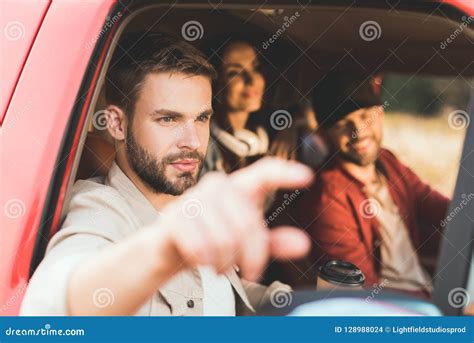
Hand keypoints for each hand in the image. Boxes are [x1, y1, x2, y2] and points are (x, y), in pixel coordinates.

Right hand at [159, 157, 313, 280]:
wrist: (170, 246)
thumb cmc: (212, 237)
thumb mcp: (247, 242)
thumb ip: (275, 242)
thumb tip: (303, 244)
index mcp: (240, 188)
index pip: (265, 172)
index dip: (285, 174)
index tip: (307, 177)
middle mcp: (219, 186)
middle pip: (248, 224)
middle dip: (251, 257)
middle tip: (248, 271)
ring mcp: (195, 198)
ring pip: (224, 240)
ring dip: (224, 263)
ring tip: (219, 264)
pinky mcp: (175, 216)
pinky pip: (200, 247)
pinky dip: (204, 262)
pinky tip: (201, 260)